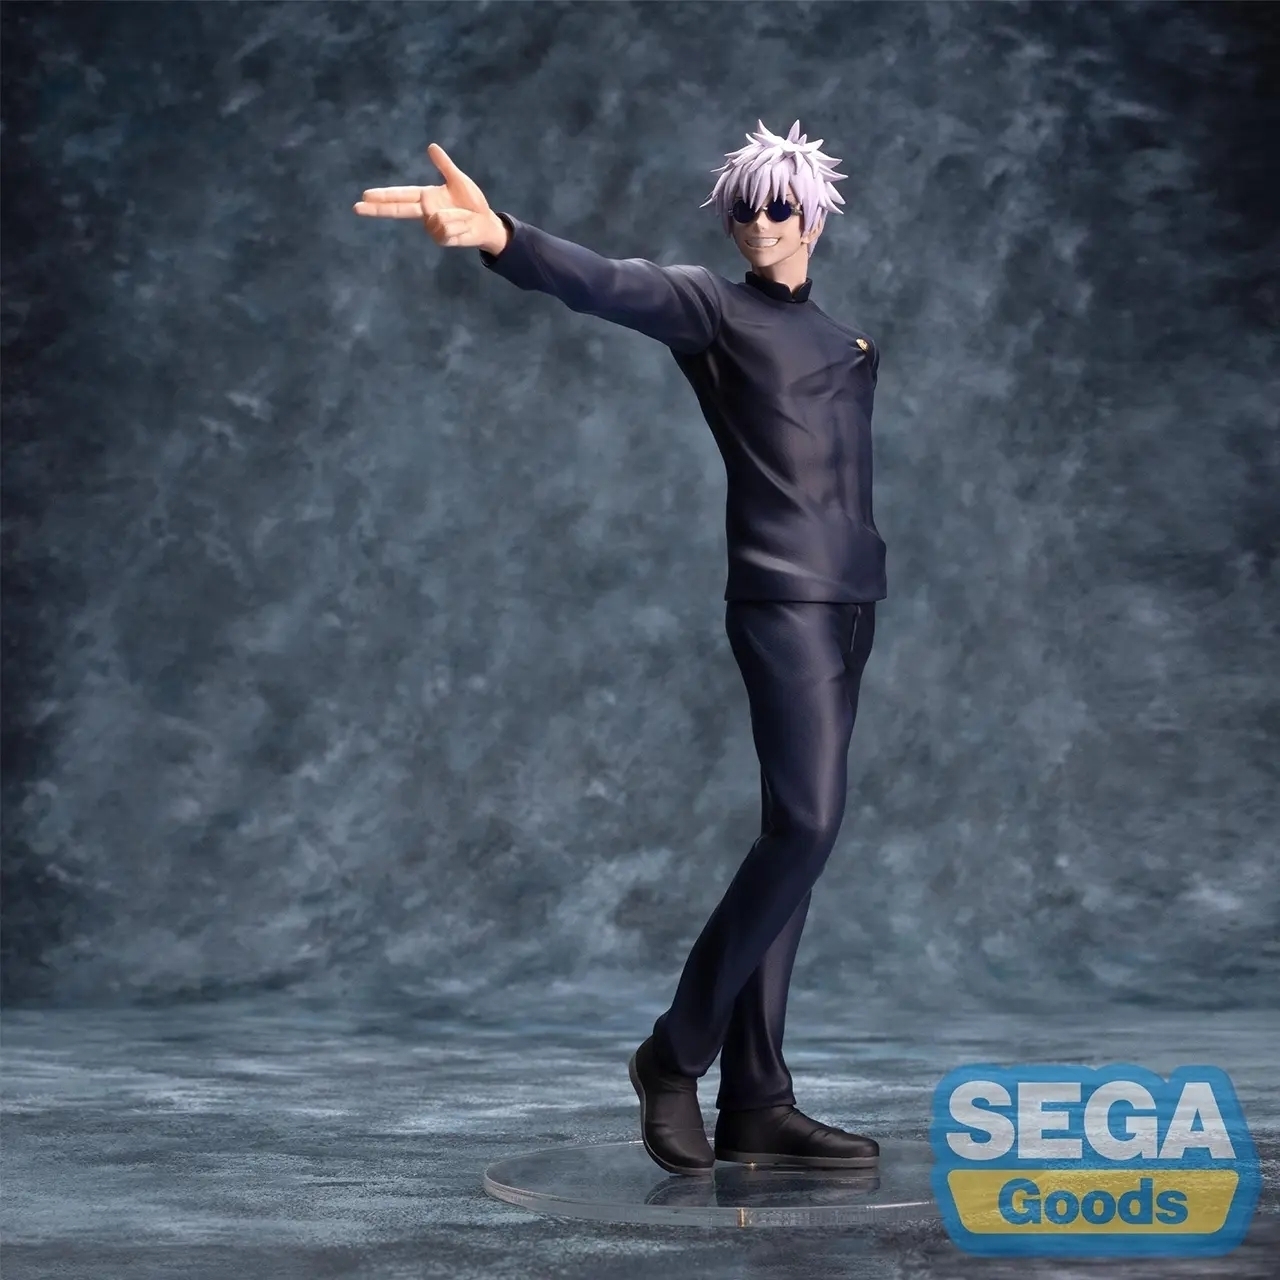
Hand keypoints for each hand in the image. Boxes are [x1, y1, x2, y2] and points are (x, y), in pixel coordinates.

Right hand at [353, 143, 508, 253]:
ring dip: (453, 216)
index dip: (384, 195)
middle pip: (397, 210)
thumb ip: (444, 165)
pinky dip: (457, 225)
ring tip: (463, 215)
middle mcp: (425, 213)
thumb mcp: (458, 180)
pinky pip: (445, 228)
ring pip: (435, 219)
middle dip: (377, 209)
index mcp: (426, 198)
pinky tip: (463, 226)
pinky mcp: (442, 238)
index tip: (366, 195)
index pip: (401, 195)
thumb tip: (431, 146)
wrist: (485, 222)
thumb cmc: (472, 202)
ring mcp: (432, 227)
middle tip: (356, 208)